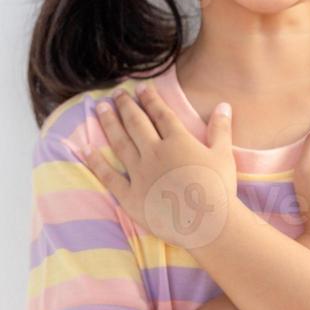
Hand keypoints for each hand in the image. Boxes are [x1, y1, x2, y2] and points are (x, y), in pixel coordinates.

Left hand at [75, 84, 238, 249]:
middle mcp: (155, 152)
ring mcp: (140, 174)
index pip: (161, 114)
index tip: (140, 88)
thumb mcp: (224, 155)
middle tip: (116, 93)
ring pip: (120, 143)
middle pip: (136, 123)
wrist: (207, 222)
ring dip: (109, 123)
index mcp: (178, 141)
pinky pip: (109, 177)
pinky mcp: (131, 196)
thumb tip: (224, 104)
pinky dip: (96, 163)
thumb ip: (221, 128)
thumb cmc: (219, 189)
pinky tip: (86, 150)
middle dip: (126, 106)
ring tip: (100, 109)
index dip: (150, 99)